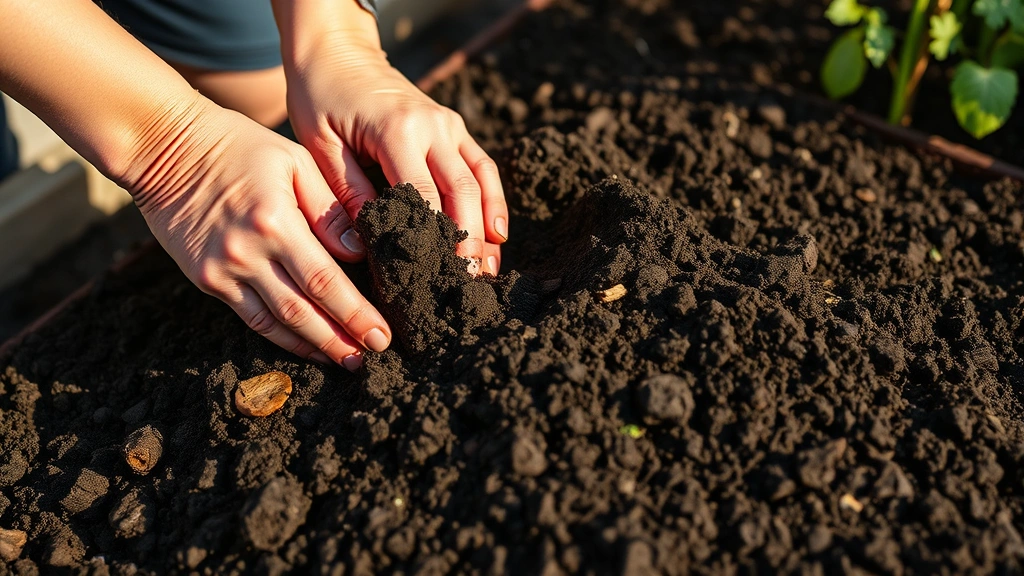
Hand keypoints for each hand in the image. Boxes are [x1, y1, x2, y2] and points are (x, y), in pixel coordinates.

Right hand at [125, 100, 391, 368]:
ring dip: (315, 346)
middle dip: (342, 338)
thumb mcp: (294, 160)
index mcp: (275, 221)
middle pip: (304, 310)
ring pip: (277, 323)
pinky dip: (281, 337)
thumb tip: (359, 252)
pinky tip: (306, 346)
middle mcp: (248, 252)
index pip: (325, 280)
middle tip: (374, 356)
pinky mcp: (206, 279)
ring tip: (346, 360)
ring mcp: (223, 270)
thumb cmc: (239, 146)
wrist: (162, 146)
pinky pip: (251, 318)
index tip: (381, 334)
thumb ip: (329, 208)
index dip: (356, 313)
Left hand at [283, 33, 508, 274]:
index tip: (430, 276)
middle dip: (467, 241)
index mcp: (397, 130)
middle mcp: (433, 126)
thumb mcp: (319, 144)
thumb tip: (365, 244)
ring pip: (480, 181)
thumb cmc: (321, 97)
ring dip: (487, 227)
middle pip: (461, 192)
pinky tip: (497, 236)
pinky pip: (482, 166)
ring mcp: (449, 125)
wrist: (339, 50)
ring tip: (486, 270)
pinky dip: (493, 201)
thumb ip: (346, 191)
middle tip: (465, 283)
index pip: (422, 195)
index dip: (430, 238)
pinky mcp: (454, 127)